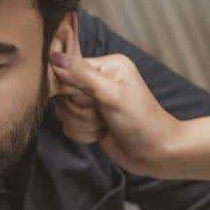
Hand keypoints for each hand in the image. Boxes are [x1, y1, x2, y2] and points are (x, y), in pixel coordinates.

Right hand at [49, 51, 179, 177]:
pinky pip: (68, 125)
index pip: (68, 69)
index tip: (90, 100)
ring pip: (64, 111)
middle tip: (102, 114)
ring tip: (104, 125)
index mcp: (107, 66)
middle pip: (63, 92)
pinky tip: (101, 133)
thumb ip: (82, 75)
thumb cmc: (139, 120)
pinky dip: (83, 132)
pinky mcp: (89, 120)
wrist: (155, 152)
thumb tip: (54, 57)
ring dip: (83, 122)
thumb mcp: (112, 94)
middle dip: (80, 108)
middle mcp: (99, 80)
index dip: (72, 88)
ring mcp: (93, 102)